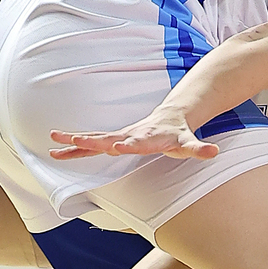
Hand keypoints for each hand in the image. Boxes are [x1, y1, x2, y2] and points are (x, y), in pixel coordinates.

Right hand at [49, 110, 217, 160]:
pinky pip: (91, 143)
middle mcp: (130, 135)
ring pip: (94, 140)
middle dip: (92, 141)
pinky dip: (74, 147)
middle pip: (108, 138)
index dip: (128, 143)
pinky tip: (56, 151)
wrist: (171, 117)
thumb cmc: (179, 134)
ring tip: (53, 146)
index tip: (117, 146)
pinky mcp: (113, 138)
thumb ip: (199, 148)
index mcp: (148, 137)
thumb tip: (213, 151)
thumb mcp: (190, 142)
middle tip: (75, 141)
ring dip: (74, 144)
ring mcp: (119, 136)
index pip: (137, 142)